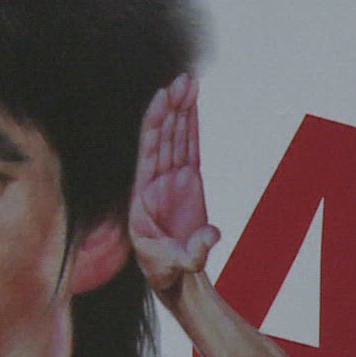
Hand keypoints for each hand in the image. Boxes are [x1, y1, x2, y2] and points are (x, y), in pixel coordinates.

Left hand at [131, 72, 219, 292]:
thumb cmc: (166, 270)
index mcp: (143, 193)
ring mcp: (172, 179)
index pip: (149, 149)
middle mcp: (155, 180)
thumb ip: (193, 251)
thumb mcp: (175, 264)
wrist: (174, 277)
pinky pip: (190, 147)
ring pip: (176, 136)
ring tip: (188, 82)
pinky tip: (193, 104)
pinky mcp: (189, 182)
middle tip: (182, 80)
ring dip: (181, 109)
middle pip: (163, 135)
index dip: (156, 122)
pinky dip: (191, 125)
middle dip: (171, 107)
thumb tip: (213, 234)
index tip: (163, 97)